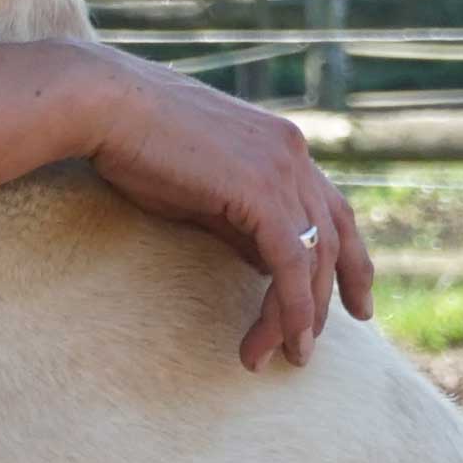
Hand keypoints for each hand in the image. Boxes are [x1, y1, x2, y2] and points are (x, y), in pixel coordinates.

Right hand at [76, 49, 376, 368]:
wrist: (108, 106)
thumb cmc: (137, 145)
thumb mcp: (201, 192)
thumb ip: (239, 224)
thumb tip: (264, 264)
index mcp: (283, 146)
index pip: (332, 209)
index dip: (348, 259)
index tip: (354, 302)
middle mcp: (295, 153)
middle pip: (335, 236)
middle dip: (334, 295)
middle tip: (311, 346)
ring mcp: (284, 168)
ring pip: (315, 257)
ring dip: (302, 314)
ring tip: (287, 356)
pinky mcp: (263, 191)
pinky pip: (291, 262)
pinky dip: (289, 306)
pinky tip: (276, 339)